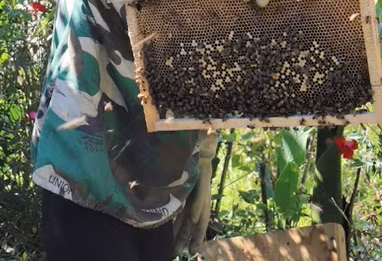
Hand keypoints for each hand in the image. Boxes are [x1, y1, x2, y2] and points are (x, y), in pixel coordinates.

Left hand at [173, 132, 216, 254]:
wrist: (197, 143)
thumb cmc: (199, 139)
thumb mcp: (202, 137)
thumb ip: (206, 137)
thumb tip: (210, 133)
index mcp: (203, 177)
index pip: (203, 194)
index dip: (199, 206)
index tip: (193, 217)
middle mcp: (200, 190)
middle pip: (198, 215)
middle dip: (194, 234)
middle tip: (189, 251)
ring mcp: (192, 195)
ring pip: (189, 220)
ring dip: (184, 235)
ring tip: (176, 251)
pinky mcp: (184, 197)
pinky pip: (181, 215)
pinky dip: (177, 227)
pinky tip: (171, 238)